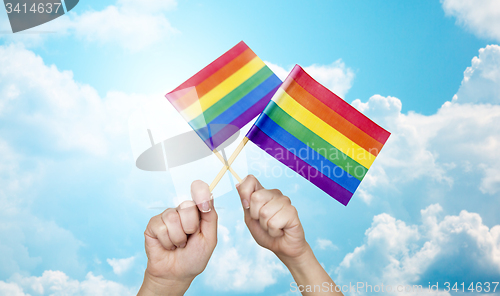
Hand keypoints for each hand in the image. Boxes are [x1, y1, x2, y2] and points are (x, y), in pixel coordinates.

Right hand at [138, 180, 216, 295]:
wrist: (176, 274)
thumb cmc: (194, 257)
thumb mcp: (209, 238)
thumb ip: (211, 216)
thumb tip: (209, 196)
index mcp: (198, 211)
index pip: (200, 191)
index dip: (201, 191)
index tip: (204, 204)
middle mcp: (182, 211)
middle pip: (187, 206)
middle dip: (191, 227)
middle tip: (189, 238)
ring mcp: (167, 216)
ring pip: (173, 218)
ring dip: (178, 238)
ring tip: (178, 244)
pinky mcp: (153, 224)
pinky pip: (161, 227)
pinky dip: (167, 242)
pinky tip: (167, 246)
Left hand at [236, 175, 342, 295]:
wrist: (282, 248)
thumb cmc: (266, 233)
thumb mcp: (250, 218)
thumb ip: (245, 202)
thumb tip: (238, 185)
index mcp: (263, 193)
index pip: (251, 180)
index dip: (245, 192)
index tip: (246, 206)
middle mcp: (275, 194)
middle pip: (256, 197)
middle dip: (255, 215)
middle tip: (264, 222)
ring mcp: (285, 201)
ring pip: (265, 212)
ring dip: (265, 226)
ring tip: (273, 227)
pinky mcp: (292, 212)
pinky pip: (274, 222)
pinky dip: (273, 231)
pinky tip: (280, 231)